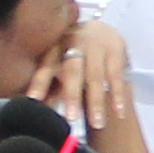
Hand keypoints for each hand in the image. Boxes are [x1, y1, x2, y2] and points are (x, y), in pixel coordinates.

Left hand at [41, 12, 136, 139]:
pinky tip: (119, 113)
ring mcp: (96, 45)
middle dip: (72, 95)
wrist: (99, 29)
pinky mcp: (115, 49)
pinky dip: (118, 95)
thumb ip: (51, 88)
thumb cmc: (73, 55)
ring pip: (96, 76)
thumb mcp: (60, 65)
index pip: (45, 68)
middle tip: (71, 118)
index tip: (34, 102)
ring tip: (97, 123)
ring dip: (96, 101)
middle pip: (72, 71)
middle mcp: (74, 42)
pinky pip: (116, 75)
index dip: (39, 85)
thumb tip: (38, 114)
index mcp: (55, 47)